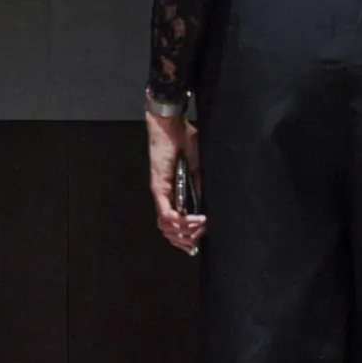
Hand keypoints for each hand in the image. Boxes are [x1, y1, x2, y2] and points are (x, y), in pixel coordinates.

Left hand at [146, 108, 205, 253]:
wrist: (172, 124)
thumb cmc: (183, 141)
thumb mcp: (197, 168)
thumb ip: (198, 188)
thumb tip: (203, 208)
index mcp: (174, 194)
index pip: (175, 226)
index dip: (187, 237)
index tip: (201, 237)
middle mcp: (165, 197)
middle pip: (171, 232)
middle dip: (189, 238)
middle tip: (202, 231)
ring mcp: (160, 193)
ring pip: (167, 228)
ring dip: (185, 231)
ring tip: (199, 224)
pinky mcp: (158, 187)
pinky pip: (165, 213)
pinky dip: (179, 221)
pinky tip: (191, 219)